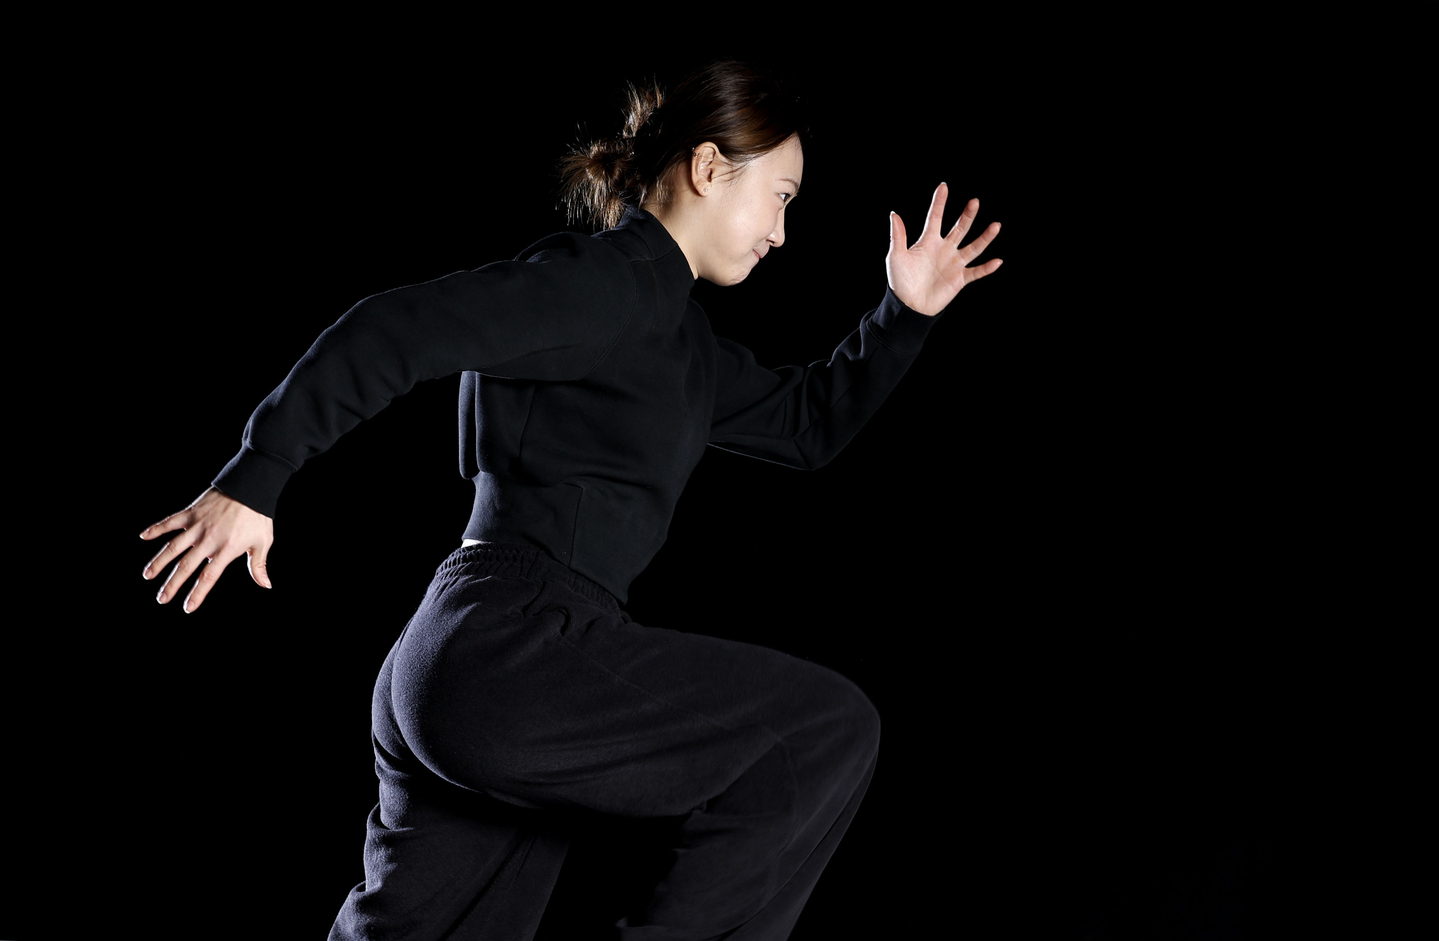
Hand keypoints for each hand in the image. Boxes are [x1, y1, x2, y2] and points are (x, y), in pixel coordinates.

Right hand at [140, 487, 273, 611]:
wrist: (250, 487)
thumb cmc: (258, 516)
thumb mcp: (263, 542)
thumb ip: (258, 565)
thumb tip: (266, 585)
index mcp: (226, 550)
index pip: (208, 577)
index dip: (198, 593)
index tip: (188, 607)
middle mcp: (208, 540)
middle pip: (186, 567)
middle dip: (172, 584)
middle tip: (161, 599)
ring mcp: (197, 526)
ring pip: (173, 547)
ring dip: (158, 561)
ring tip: (147, 575)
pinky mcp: (191, 512)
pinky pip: (170, 521)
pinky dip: (156, 528)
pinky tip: (143, 536)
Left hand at [886, 184, 1001, 315]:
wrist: (908, 306)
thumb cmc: (900, 282)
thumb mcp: (896, 256)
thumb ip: (897, 236)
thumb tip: (894, 214)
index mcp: (928, 242)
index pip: (935, 218)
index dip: (939, 203)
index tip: (944, 186)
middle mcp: (944, 249)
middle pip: (959, 228)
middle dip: (967, 216)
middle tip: (974, 202)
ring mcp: (954, 263)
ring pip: (973, 247)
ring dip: (985, 238)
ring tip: (996, 225)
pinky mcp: (959, 279)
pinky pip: (976, 272)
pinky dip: (987, 268)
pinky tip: (997, 261)